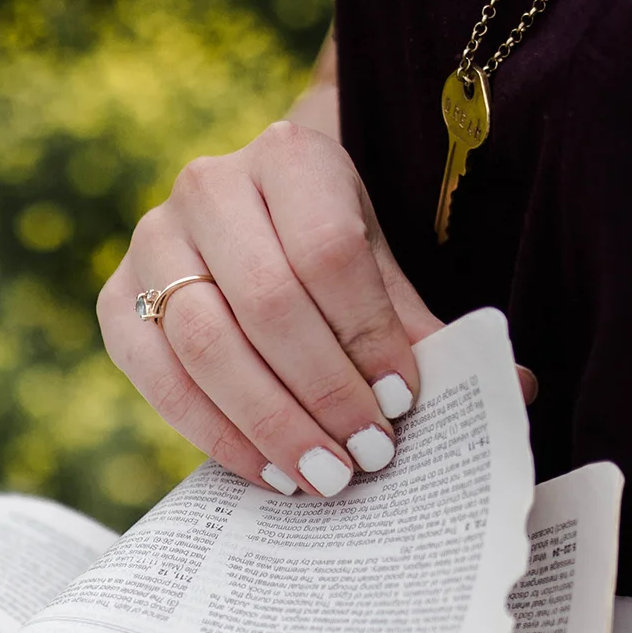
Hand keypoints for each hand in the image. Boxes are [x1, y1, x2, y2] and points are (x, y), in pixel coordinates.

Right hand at [98, 119, 441, 496]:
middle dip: (321, 391)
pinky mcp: (115, 299)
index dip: (367, 335)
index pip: (328, 253)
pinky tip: (265, 470)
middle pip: (266, 301)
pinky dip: (212, 432)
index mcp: (289, 157)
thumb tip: (516, 387)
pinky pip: (155, 376)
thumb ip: (426, 326)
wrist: (252, 218)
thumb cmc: (329, 251)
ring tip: (321, 475)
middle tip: (365, 455)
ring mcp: (150, 240)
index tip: (403, 401)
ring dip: (268, 421)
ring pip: (203, 342)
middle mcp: (208, 186)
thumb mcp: (380, 267)